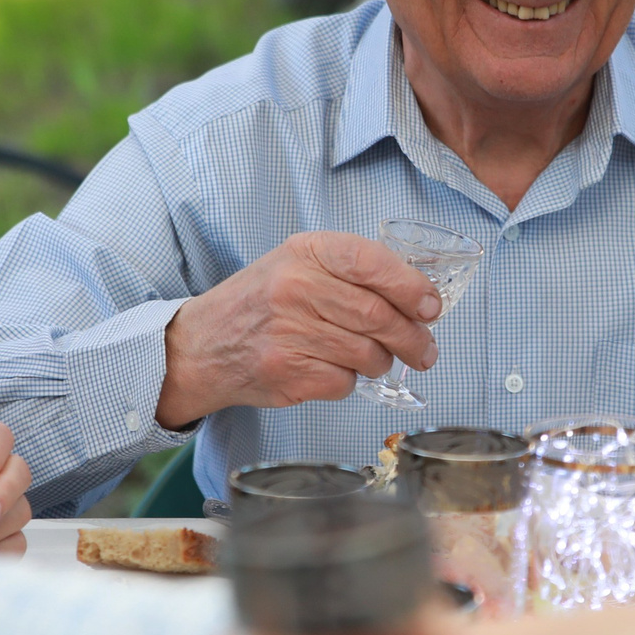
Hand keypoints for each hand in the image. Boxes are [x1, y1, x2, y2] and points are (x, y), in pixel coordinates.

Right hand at [156, 231, 442, 426]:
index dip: (411, 287)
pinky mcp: (286, 371)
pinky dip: (350, 382)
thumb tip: (419, 299)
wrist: (202, 344)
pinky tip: (334, 370)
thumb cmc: (262, 303)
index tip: (431, 307)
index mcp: (306, 252)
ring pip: (367, 354)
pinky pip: (344, 382)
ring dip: (382, 362)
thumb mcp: (299, 265)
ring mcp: (288, 331)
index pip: (371, 262)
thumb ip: (352, 273)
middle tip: (426, 350)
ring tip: (376, 359)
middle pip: (378, 315)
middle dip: (413, 338)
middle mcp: (295, 287)